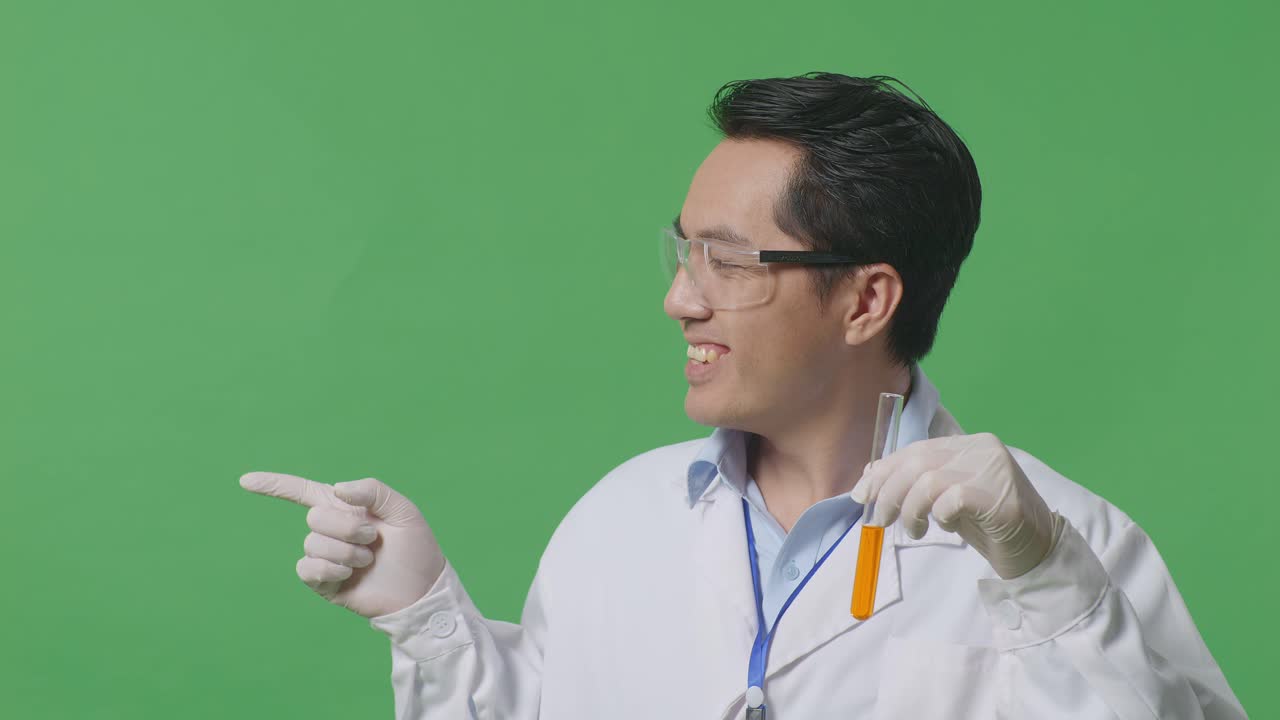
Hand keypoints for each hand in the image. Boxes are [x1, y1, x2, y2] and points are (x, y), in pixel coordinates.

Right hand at [240, 472, 445, 617]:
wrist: (422, 589)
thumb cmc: (416, 548)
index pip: (303, 492)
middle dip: (348, 526)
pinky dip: (330, 569)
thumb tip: (337, 489)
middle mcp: (331, 531)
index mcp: (346, 508)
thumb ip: (372, 490)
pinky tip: (349, 575)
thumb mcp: (403, 509)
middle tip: (373, 538)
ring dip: (346, 552)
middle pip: (314, 517)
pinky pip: (307, 568)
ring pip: (313, 544)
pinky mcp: (324, 583)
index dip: (275, 485)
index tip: (245, 480)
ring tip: (368, 560)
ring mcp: (326, 557)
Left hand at [849, 433, 1060, 579]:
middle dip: (889, 491)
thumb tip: (871, 476)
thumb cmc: (987, 523)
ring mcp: (993, 468)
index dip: (884, 471)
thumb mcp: (945, 499)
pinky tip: (943, 527)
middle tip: (880, 519)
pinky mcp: (999, 494)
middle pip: (917, 461)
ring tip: (913, 531)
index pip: (916, 449)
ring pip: (928, 480)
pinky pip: (951, 499)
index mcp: (968, 443)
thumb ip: (918, 483)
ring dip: (910, 510)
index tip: (862, 494)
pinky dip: (938, 515)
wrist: (1034, 548)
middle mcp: (981, 448)